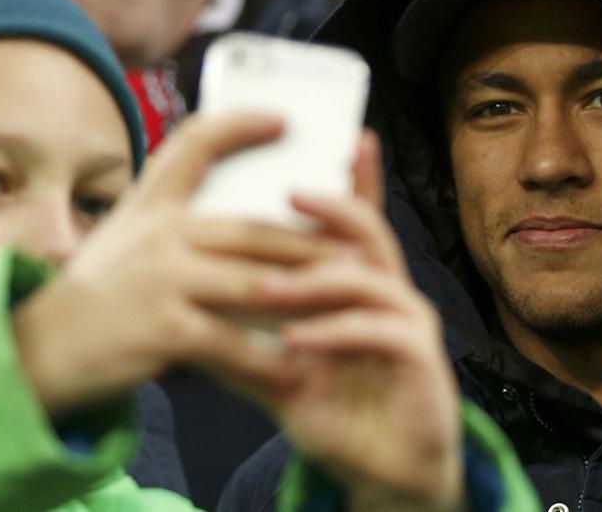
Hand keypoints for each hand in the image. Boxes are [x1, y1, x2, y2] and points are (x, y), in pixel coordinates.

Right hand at [14, 113, 335, 412]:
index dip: (242, 124)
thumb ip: (172, 218)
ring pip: (256, 281)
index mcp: (152, 203)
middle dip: (311, 239)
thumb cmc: (97, 292)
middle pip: (254, 228)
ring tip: (347, 296)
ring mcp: (163, 280)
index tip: (283, 117)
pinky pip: (234, 341)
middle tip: (358, 245)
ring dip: (307, 291)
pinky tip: (299, 363)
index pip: (196, 142)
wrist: (40, 348)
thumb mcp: (125, 235)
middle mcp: (159, 233)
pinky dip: (270, 355)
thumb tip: (238, 213)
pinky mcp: (164, 329)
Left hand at [251, 134, 465, 510]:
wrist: (378, 469)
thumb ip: (241, 340)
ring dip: (315, 279)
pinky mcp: (419, 359)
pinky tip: (293, 339)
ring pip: (369, 278)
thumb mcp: (278, 369)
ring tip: (265, 287)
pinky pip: (378, 331)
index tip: (341, 132)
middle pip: (368, 232)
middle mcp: (389, 294)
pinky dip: (333, 331)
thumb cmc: (334, 409)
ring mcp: (409, 323)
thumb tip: (182, 316)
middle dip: (333, 206)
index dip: (352, 177)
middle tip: (290, 192)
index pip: (353, 223)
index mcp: (357, 286)